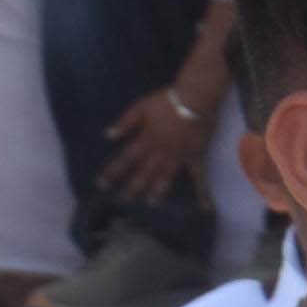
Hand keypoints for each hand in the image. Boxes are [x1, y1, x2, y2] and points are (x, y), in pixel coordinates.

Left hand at [96, 88, 212, 203]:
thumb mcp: (140, 107)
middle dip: (132, 186)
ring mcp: (179, 157)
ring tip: (151, 203)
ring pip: (166, 177)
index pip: (126, 159)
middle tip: (123, 201)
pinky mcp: (196, 158)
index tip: (102, 184)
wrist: (195, 98)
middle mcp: (161, 152)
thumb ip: (124, 123)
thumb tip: (107, 136)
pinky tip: (205, 208)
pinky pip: (200, 178)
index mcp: (146, 140)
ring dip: (158, 191)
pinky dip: (203, 193)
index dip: (113, 171)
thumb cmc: (166, 101)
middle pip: (144, 172)